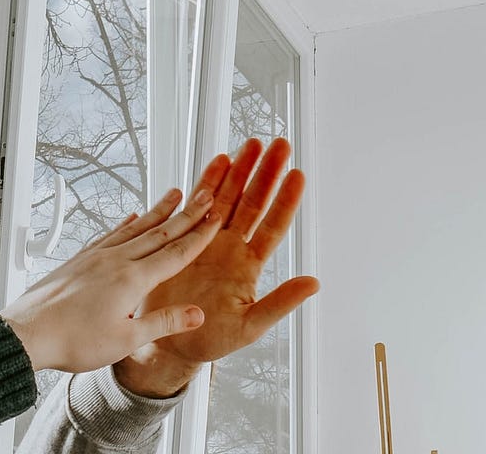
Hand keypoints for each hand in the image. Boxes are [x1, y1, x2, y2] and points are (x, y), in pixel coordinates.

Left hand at [0, 188, 223, 372]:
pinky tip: (130, 217)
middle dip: (186, 214)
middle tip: (205, 195)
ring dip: (157, 211)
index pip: (175, 253)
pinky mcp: (79, 260)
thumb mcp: (126, 339)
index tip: (216, 218)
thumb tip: (197, 314)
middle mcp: (115, 261)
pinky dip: (124, 224)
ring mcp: (95, 257)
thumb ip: (163, 322)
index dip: (199, 235)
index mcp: (131, 280)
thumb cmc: (72, 340)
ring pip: (134, 228)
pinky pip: (109, 234)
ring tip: (174, 195)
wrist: (27, 334)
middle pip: (159, 233)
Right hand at [114, 138, 319, 397]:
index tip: (297, 175)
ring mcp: (208, 241)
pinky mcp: (184, 240)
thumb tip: (314, 283)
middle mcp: (231, 248)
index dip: (285, 201)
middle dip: (266, 173)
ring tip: (252, 144)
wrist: (171, 342)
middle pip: (253, 203)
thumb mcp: (250, 326)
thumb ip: (280, 303)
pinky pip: (197, 206)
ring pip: (228, 198)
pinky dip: (207, 183)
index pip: (273, 226)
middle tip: (280, 144)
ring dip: (240, 171)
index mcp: (249, 266)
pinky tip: (218, 161)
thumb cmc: (212, 339)